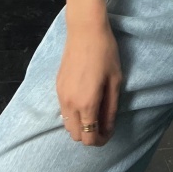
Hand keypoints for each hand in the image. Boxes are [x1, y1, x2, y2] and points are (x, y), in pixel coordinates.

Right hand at [56, 21, 122, 146]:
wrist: (85, 30)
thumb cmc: (105, 53)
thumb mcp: (115, 81)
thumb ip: (111, 108)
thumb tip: (108, 127)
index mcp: (87, 103)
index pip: (89, 138)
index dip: (101, 140)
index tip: (109, 132)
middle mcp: (70, 104)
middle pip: (76, 136)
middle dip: (90, 135)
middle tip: (104, 123)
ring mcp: (61, 96)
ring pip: (67, 125)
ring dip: (81, 125)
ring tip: (95, 111)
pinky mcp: (57, 87)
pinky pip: (63, 111)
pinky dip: (74, 114)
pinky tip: (85, 100)